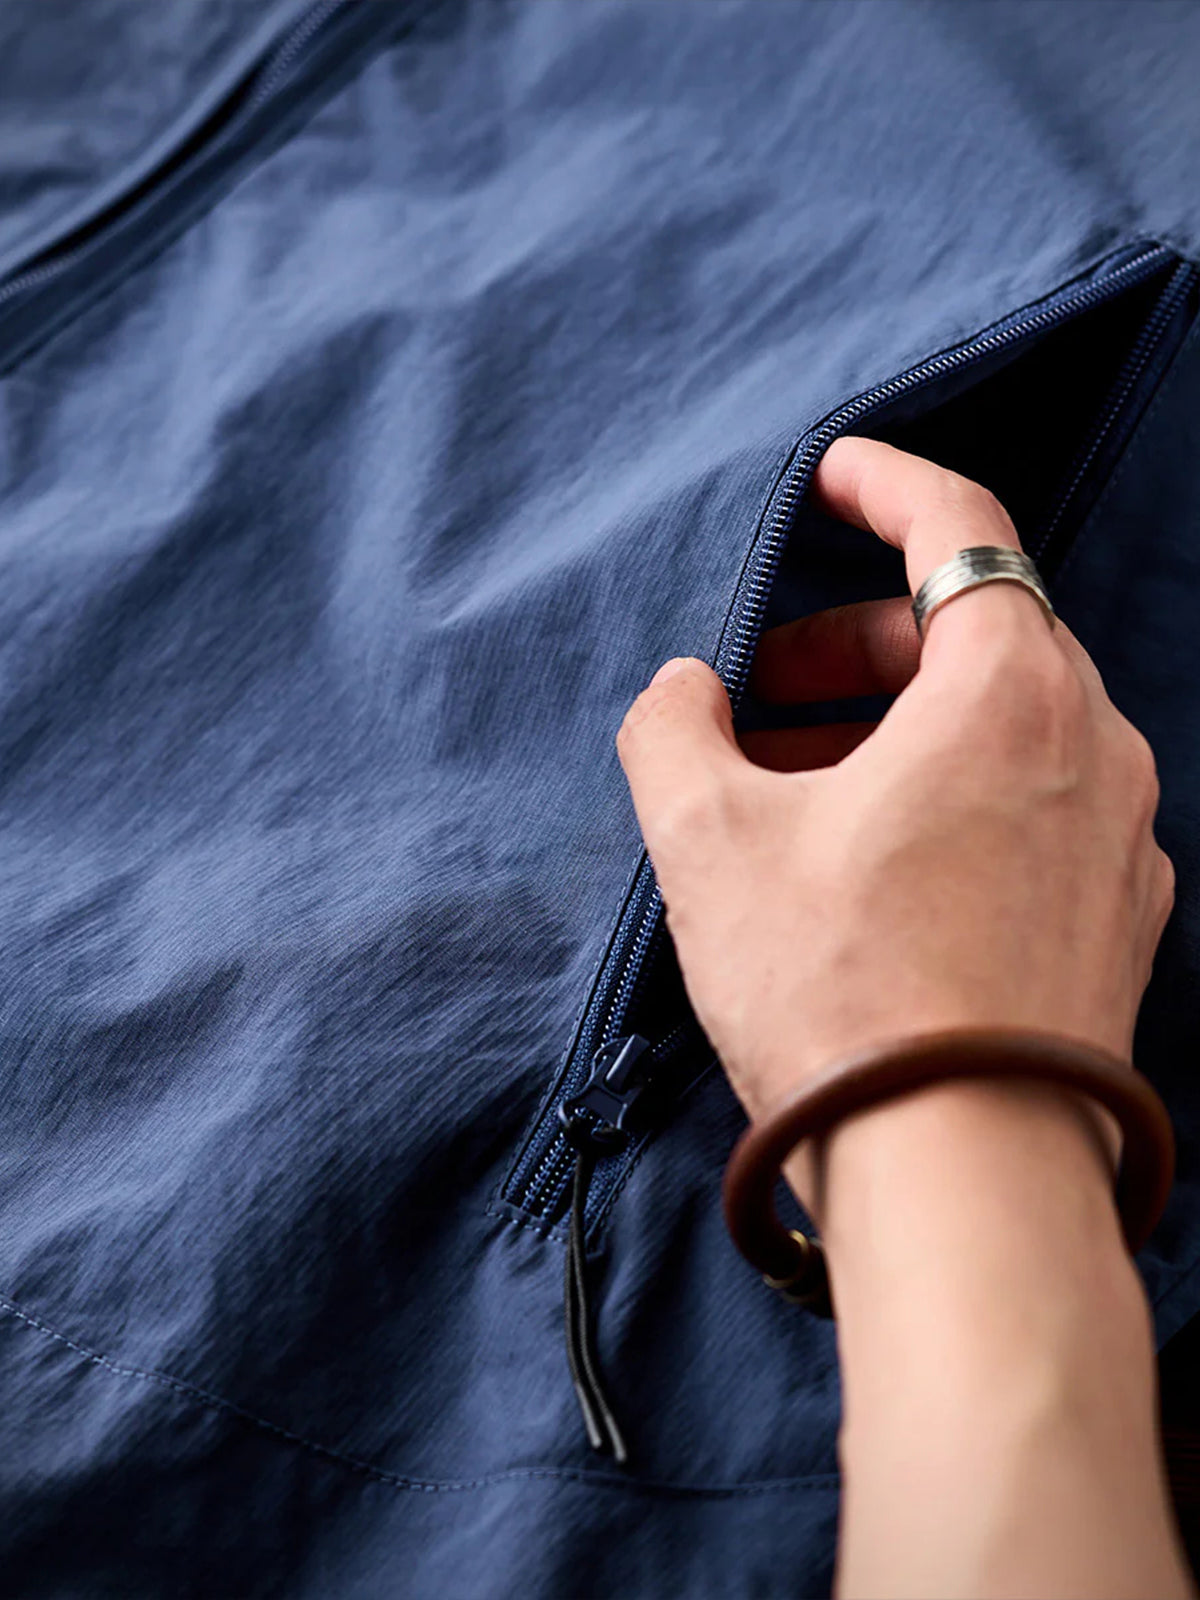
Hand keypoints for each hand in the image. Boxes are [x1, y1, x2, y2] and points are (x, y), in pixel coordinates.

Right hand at [616, 438, 1173, 1124]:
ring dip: (898, 732)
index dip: (884, 483)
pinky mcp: (1118, 921)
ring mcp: (1121, 841)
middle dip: (858, 647)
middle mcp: (1095, 748)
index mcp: (1011, 693)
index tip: (829, 476)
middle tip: (764, 695)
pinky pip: (1033, 811)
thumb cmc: (844, 994)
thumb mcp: (708, 842)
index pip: (960, 527)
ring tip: (798, 792)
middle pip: (974, 637)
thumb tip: (684, 694)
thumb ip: (672, 731)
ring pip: (1005, 731)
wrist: (965, 1180)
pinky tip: (875, 867)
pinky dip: (952, 800)